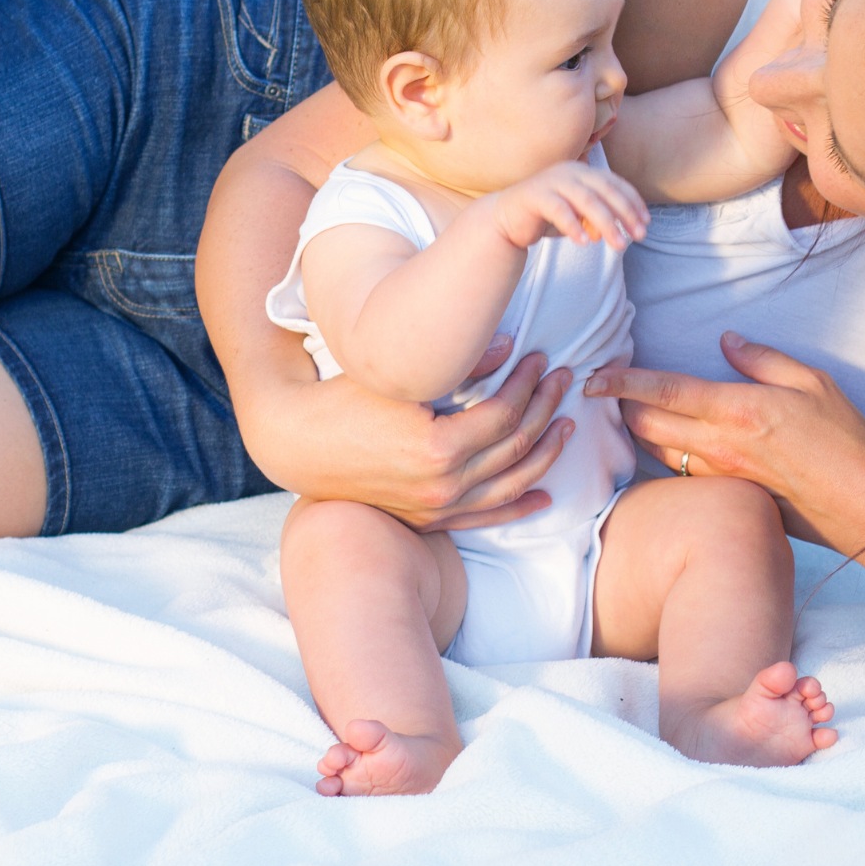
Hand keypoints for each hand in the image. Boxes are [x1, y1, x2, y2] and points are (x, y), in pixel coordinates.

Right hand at [282, 348, 577, 533]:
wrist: (298, 446)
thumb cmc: (342, 400)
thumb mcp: (395, 377)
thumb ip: (456, 363)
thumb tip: (507, 346)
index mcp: (436, 448)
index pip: (504, 414)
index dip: (528, 384)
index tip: (540, 358)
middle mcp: (442, 485)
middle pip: (515, 447)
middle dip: (546, 409)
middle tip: (563, 380)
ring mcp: (437, 508)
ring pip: (511, 485)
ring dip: (545, 454)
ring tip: (566, 424)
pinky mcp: (428, 519)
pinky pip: (486, 517)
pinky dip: (519, 506)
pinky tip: (544, 496)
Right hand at [487, 161, 648, 250]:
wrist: (506, 219)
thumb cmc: (547, 217)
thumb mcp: (579, 215)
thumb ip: (601, 217)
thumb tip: (628, 230)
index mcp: (583, 171)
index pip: (616, 184)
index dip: (633, 203)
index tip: (645, 223)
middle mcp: (570, 171)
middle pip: (605, 191)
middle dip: (625, 214)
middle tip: (638, 236)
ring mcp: (552, 181)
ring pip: (587, 201)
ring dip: (606, 224)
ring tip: (619, 245)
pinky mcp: (535, 196)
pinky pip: (559, 210)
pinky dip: (574, 226)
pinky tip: (585, 243)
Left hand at [583, 331, 864, 545]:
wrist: (861, 505)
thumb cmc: (844, 440)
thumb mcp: (811, 382)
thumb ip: (763, 360)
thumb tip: (728, 341)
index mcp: (735, 410)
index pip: (663, 391)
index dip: (622, 382)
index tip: (594, 375)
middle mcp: (718, 445)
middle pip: (646, 424)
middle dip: (619, 405)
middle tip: (605, 388)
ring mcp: (719, 474)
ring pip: (658, 451)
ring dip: (639, 430)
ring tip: (629, 411)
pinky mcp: (726, 494)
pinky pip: (682, 471)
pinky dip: (666, 453)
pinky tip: (668, 443)